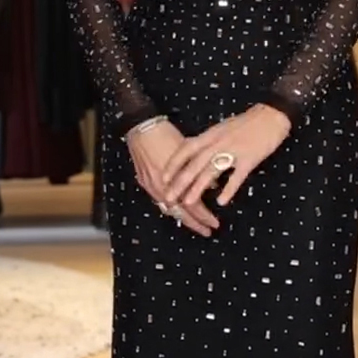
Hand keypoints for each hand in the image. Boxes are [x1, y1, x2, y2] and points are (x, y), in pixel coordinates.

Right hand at [127, 120, 219, 237]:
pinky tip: (176, 210)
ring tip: (194, 224)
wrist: (142, 127)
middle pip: (181, 213)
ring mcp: (151, 186)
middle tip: (207, 231)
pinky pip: (158, 201)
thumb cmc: (166, 135)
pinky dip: (170, 208)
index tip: (215, 223)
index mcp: (176, 180)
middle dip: (195, 224)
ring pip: (169, 209)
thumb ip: (200, 170)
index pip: (193, 206)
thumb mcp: (189, 152)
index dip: (205, 217)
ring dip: (182, 218)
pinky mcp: (144, 182)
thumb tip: (212, 185)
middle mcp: (163, 187)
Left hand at [162, 104, 291, 209]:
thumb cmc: (248, 123)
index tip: (163, 177)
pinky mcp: (249, 159)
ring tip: (188, 202)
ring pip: (211, 171)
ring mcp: (234, 151)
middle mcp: (219, 142)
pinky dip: (228, 190)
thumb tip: (195, 152)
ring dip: (198, 188)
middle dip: (180, 181)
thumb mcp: (223, 128)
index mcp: (211, 134)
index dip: (174, 164)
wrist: (272, 115)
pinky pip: (236, 177)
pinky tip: (221, 202)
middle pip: (195, 164)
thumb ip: (210, 141)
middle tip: (169, 197)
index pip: (187, 149)